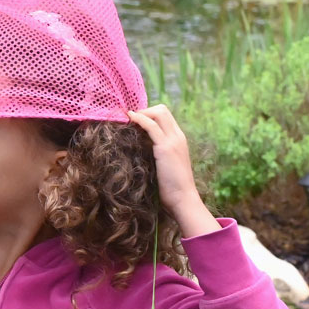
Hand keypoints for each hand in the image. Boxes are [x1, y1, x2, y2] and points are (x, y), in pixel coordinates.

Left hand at [127, 104, 218, 238]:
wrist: (183, 198)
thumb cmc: (171, 187)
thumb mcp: (164, 165)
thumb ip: (156, 154)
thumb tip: (138, 150)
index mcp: (179, 139)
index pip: (165, 116)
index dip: (149, 114)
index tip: (133, 121)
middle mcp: (178, 136)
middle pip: (162, 110)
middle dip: (144, 110)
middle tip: (128, 120)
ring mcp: (173, 140)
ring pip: (158, 113)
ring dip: (140, 113)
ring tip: (125, 119)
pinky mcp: (165, 148)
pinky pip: (151, 126)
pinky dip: (139, 119)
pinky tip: (129, 119)